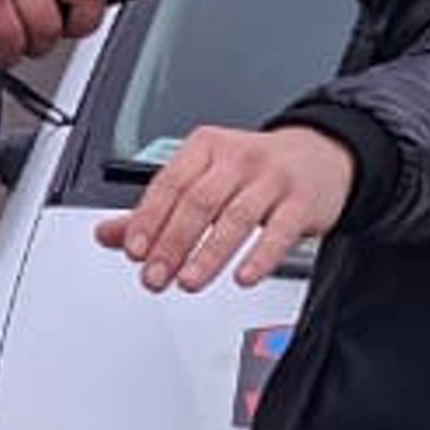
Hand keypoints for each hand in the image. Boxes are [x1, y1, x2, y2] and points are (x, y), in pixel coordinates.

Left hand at [93, 124, 357, 292]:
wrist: (322, 155)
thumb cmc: (253, 170)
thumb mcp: (202, 177)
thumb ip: (155, 209)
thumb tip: (107, 234)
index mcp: (205, 148)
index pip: (169, 184)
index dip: (148, 219)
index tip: (134, 251)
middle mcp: (239, 159)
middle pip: (199, 202)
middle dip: (173, 243)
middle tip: (155, 278)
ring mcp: (272, 179)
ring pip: (236, 217)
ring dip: (209, 254)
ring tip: (189, 281)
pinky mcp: (302, 203)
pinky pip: (279, 231)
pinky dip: (260, 256)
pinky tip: (243, 277)